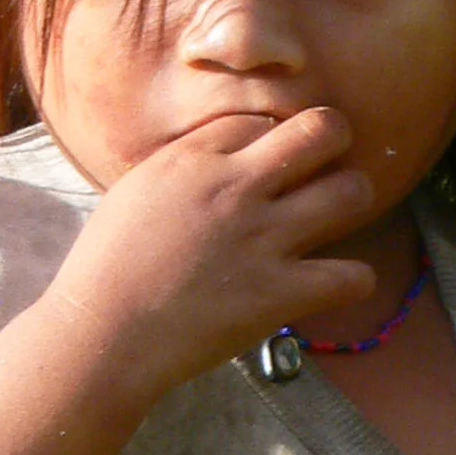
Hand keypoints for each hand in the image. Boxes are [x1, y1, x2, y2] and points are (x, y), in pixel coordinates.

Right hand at [40, 108, 376, 397]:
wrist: (102, 335)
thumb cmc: (106, 272)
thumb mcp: (133, 195)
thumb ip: (180, 171)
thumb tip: (213, 163)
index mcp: (193, 161)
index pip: (262, 119)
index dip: (272, 137)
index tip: (268, 162)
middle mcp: (235, 189)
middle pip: (321, 130)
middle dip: (334, 140)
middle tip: (327, 166)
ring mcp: (261, 240)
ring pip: (351, 192)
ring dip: (352, 200)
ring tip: (337, 217)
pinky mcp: (278, 294)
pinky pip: (352, 276)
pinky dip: (353, 280)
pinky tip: (337, 283)